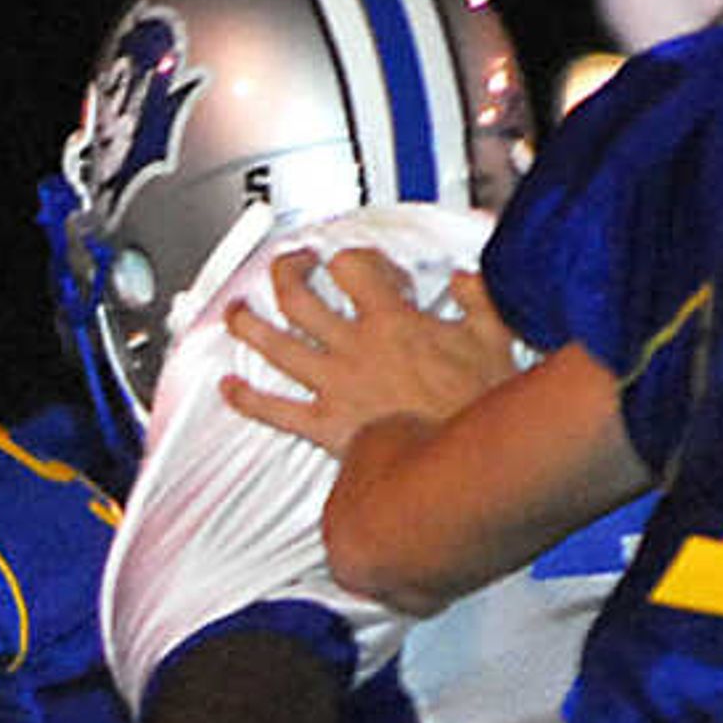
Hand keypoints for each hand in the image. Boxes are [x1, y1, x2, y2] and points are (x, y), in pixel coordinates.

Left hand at [218, 247, 520, 459]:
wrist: (460, 465)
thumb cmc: (476, 409)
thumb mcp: (494, 338)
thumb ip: (478, 298)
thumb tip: (466, 279)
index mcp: (392, 320)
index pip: (353, 266)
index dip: (351, 257)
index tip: (360, 266)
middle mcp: (353, 347)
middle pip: (299, 296)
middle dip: (285, 272)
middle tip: (287, 267)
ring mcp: (334, 386)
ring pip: (275, 345)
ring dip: (247, 325)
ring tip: (235, 313)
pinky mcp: (325, 427)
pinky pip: (275, 410)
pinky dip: (246, 399)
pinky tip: (228, 388)